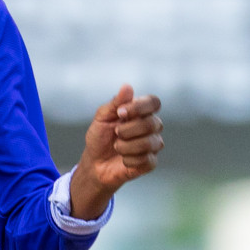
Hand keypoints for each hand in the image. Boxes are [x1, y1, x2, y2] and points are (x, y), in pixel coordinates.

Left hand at [71, 85, 162, 217]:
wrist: (95, 163)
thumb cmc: (100, 137)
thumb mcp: (102, 118)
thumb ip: (115, 103)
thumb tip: (127, 86)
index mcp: (141, 112)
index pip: (154, 102)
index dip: (139, 107)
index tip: (120, 113)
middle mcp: (152, 126)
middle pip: (152, 123)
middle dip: (127, 130)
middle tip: (115, 133)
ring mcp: (153, 144)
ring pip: (149, 143)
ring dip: (126, 146)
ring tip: (117, 147)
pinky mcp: (151, 162)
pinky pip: (146, 160)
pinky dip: (129, 160)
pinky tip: (123, 159)